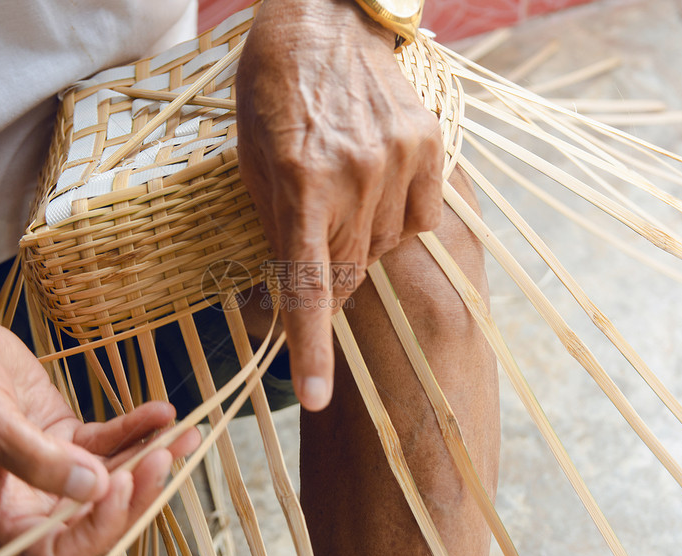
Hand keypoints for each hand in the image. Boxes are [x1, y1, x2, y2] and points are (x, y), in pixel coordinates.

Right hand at [0, 312, 199, 555]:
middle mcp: (28, 503)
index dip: (98, 526)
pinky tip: (160, 411)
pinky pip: (110, 442)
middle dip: (137, 488)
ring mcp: (52, 470)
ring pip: (112, 475)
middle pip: (96, 514)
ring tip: (185, 432)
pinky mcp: (67, 439)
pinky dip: (136, 428)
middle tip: (167, 455)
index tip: (123, 485)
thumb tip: (93, 489)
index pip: (58, 548)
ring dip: (150, 455)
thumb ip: (37, 460)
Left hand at [236, 0, 443, 410]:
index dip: (310, 345)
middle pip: (351, 271)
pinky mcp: (429, 145)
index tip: (316, 392)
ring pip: (386, 246)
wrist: (325, 18)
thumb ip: (275, 222)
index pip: (307, 284)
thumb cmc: (272, 88)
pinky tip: (379, 185)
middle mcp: (354, 176)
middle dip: (335, 281)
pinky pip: (421, 216)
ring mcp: (398, 159)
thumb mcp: (252, 157)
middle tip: (320, 261)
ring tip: (345, 198)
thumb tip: (290, 282)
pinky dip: (399, 216)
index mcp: (299, 182)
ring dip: (364, 243)